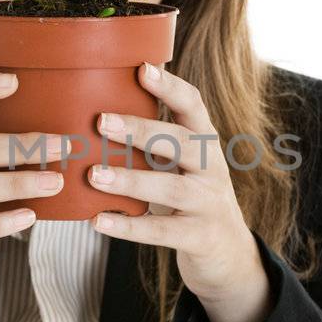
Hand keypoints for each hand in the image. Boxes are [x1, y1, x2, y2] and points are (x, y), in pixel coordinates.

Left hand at [87, 61, 273, 321]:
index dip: (170, 86)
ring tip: (94, 175)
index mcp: (205, 143)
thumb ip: (154, 141)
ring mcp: (209, 204)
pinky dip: (129, 227)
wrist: (228, 253)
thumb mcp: (181, 163)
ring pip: (171, 189)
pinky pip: (162, 232)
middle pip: (182, 143)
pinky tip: (98, 221)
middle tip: (101, 120)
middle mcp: (212, 169)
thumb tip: (97, 109)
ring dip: (131, 181)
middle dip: (142, 130)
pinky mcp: (200, 237)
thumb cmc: (189, 196)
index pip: (194, 106)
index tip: (142, 68)